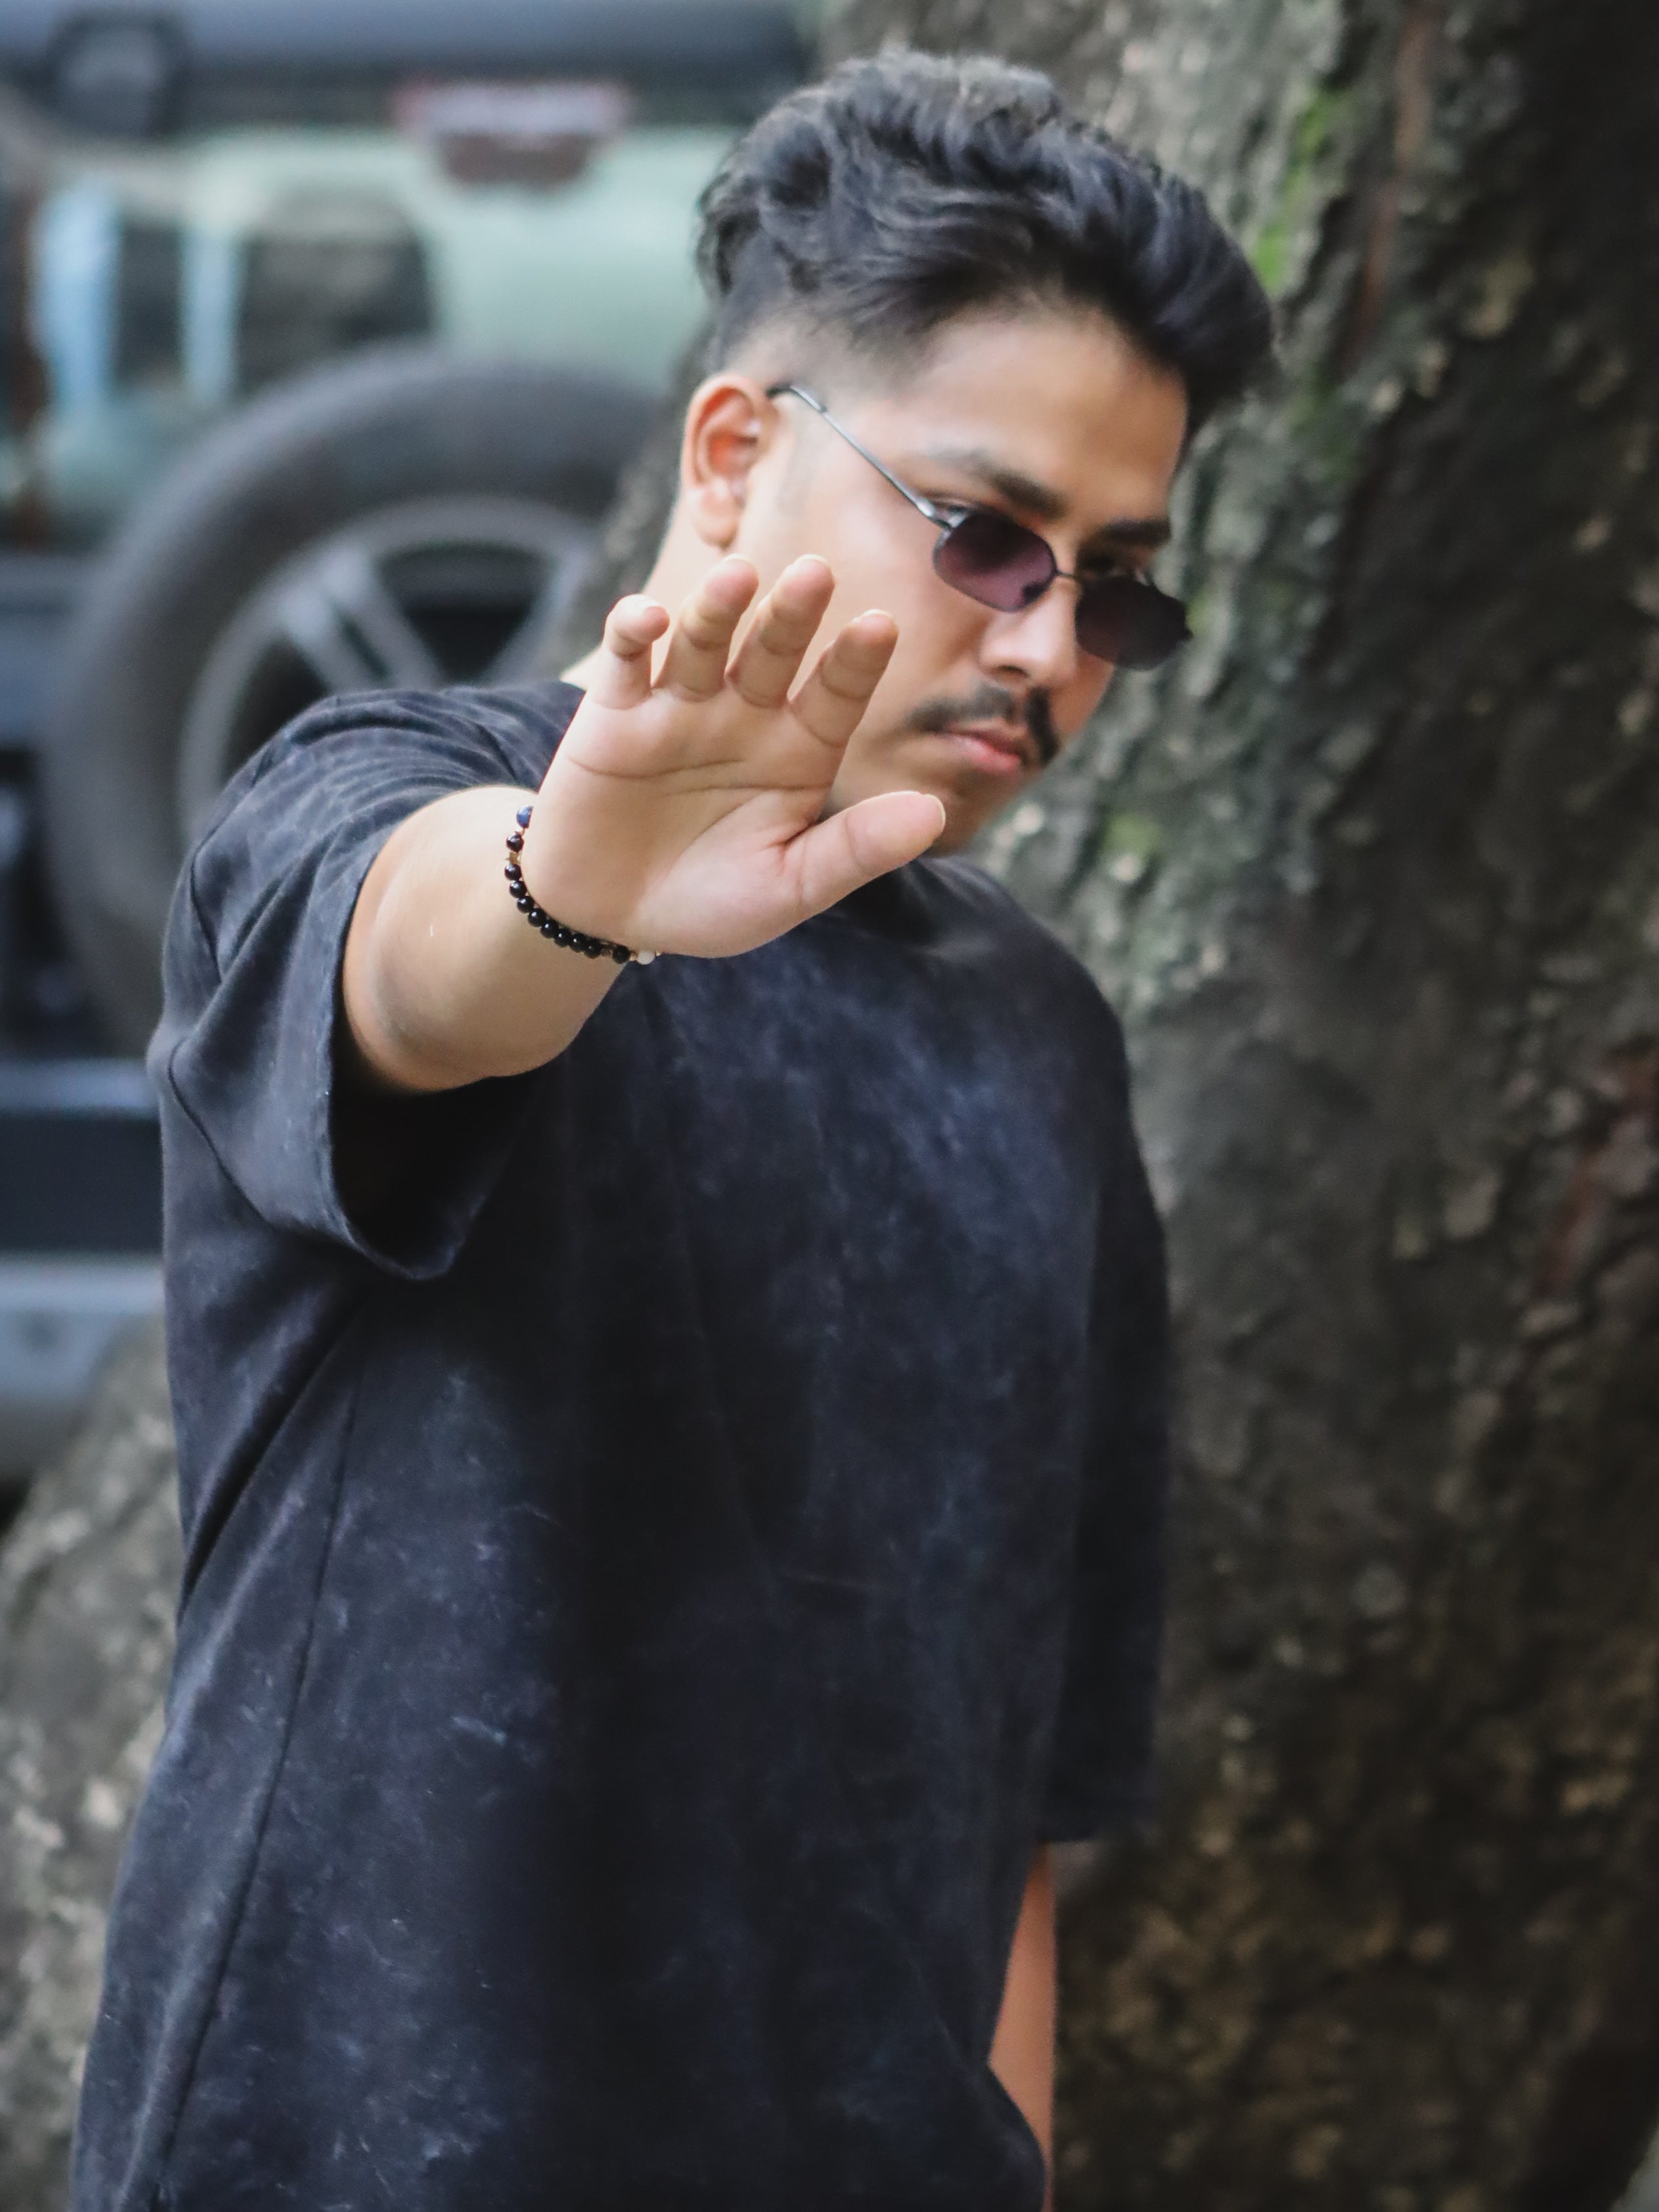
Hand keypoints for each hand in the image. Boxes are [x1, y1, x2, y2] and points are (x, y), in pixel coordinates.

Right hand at [520, 554, 945, 955]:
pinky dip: (634, 629)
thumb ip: (855, 850)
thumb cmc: (709, 903)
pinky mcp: (615, 709)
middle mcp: (745, 714)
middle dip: (792, 613)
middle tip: (815, 574)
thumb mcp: (789, 888)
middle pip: (773, 649)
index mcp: (799, 750)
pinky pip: (626, 656)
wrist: (610, 916)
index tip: (880, 626)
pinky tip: (651, 619)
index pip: (836, 693)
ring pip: (702, 638)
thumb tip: (934, 816)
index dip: (856, 660)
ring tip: (738, 577)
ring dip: (718, 606)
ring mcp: (680, 705)